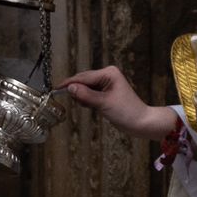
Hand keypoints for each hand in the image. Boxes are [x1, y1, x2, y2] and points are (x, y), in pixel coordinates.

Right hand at [58, 67, 178, 140]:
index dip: (69, 83)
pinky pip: (90, 93)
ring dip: (82, 96)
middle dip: (76, 90)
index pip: (84, 77)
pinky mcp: (106, 92)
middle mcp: (107, 74)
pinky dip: (87, 99)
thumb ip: (86, 95)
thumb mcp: (104, 104)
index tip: (56, 89)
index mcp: (108, 73)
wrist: (141, 123)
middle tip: (67, 100)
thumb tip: (70, 88)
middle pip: (83, 80)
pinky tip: (90, 106)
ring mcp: (106, 83)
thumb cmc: (127, 112)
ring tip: (88, 106)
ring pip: (85, 87)